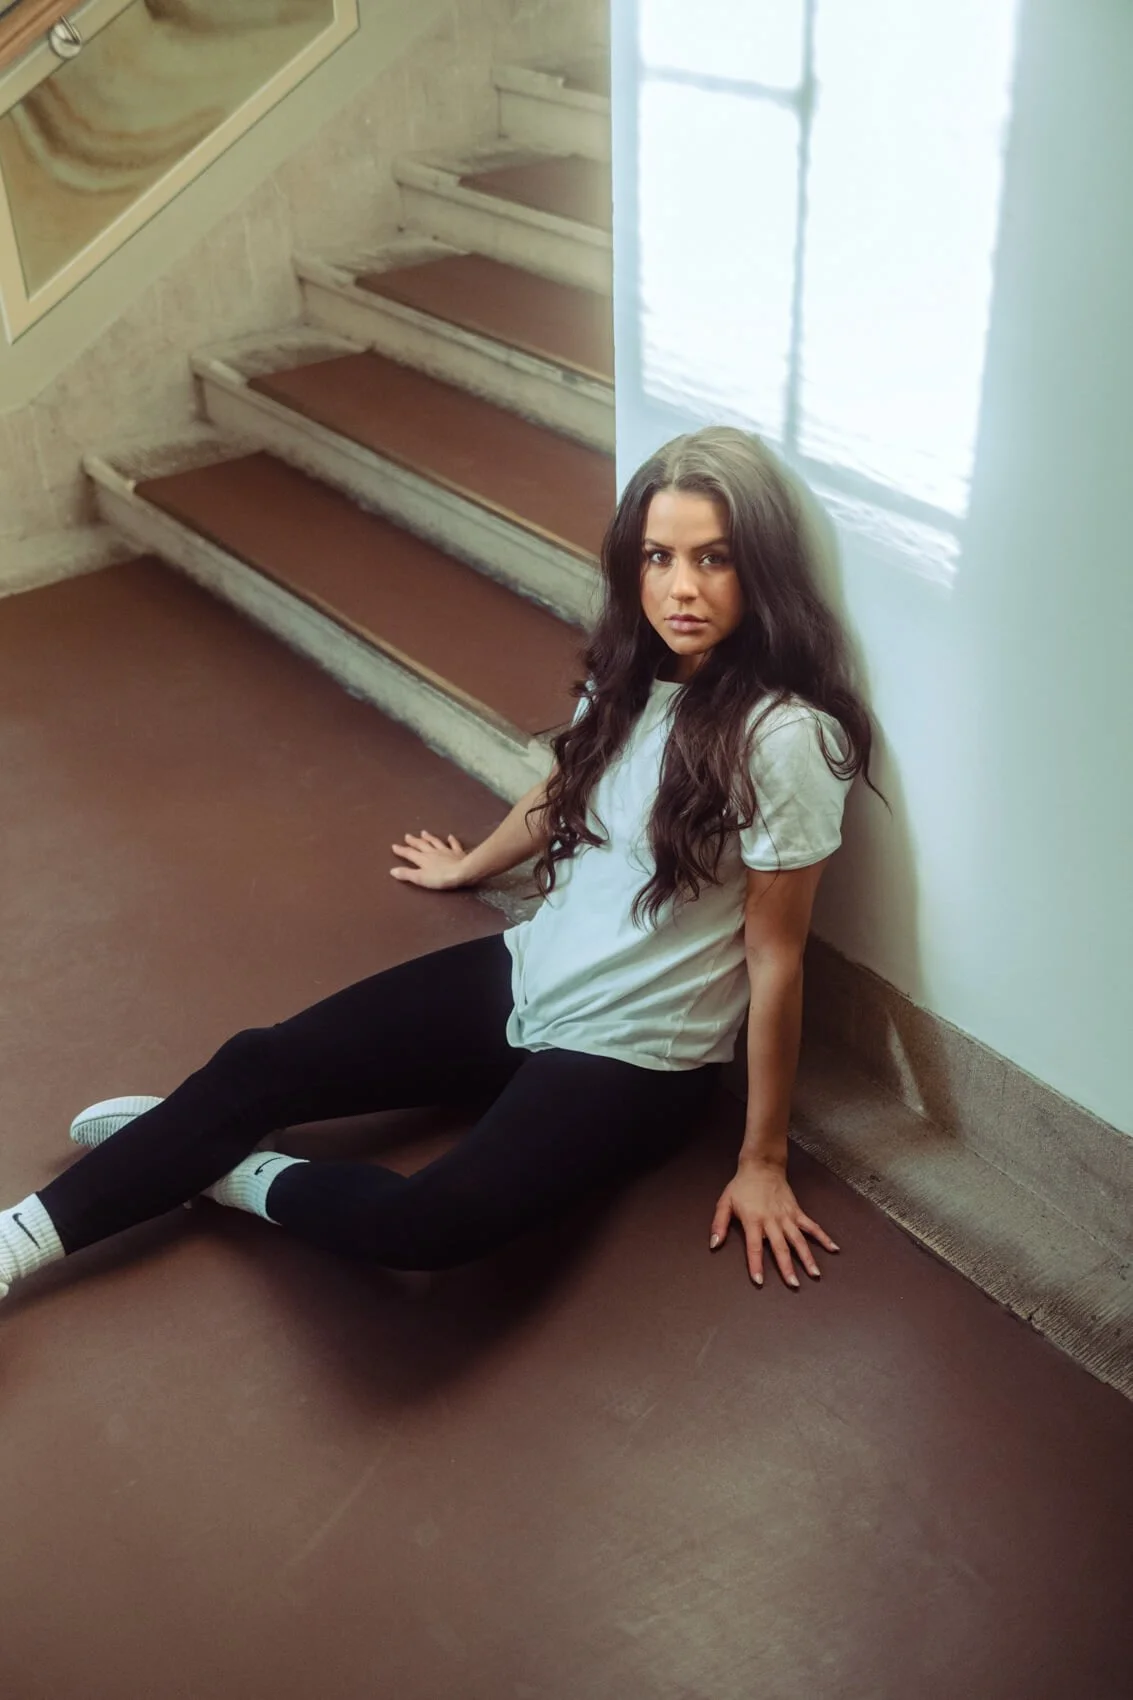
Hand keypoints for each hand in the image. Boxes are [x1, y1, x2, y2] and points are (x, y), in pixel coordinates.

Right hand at [390, 829, 468, 890]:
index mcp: (423, 859)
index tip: (394, 846)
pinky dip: (451, 840)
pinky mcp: (457, 853)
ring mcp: (445, 851)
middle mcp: (433, 852)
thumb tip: (392, 870)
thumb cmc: (440, 878)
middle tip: (407, 836)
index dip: (401, 850)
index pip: (409, 853)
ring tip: (423, 832)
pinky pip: (454, 844)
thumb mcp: (420, 878)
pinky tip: (450, 836)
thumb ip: (406, 874)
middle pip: (421, 845)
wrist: (462, 872)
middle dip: (413, 841)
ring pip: (435, 842)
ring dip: (429, 837)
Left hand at [708, 1159, 839, 1287]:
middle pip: (780, 1247)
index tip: (759, 1281)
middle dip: (787, 1267)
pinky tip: (833, 1248)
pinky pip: (811, 1226)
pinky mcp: (797, 1211)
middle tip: (793, 1285)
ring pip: (798, 1240)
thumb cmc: (741, 1186)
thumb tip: (714, 1244)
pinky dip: (823, 1237)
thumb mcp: (724, 1203)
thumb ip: (719, 1224)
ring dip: (807, 1257)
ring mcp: (787, 1216)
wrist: (761, 1166)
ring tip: (815, 1274)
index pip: (754, 1247)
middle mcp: (772, 1220)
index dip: (756, 1265)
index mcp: (753, 1220)